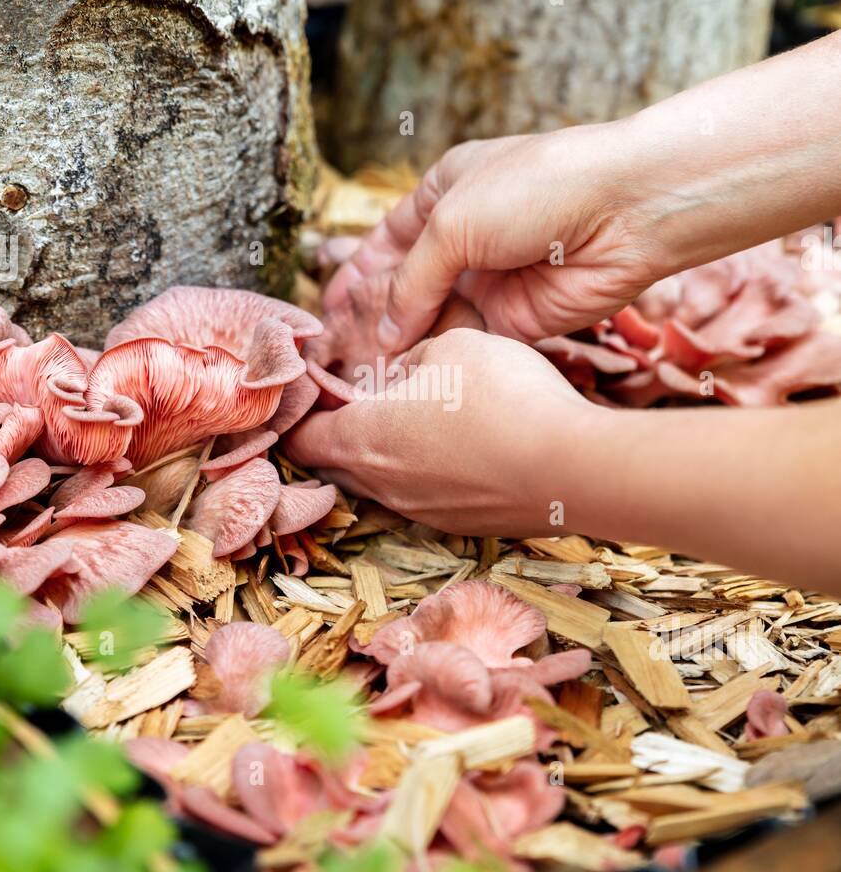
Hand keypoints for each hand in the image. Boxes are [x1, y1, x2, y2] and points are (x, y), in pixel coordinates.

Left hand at [283, 327, 596, 536]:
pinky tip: (458, 447)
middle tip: (352, 401)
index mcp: (361, 439)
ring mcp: (423, 513)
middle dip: (334, 436)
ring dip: (384, 456)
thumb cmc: (503, 395)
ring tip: (410, 421)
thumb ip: (416, 354)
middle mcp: (382, 486)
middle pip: (334, 466)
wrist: (572, 467)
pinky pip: (424, 497)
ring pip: (381, 484)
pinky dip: (426, 474)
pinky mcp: (462, 526)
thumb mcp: (453, 345)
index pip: (299, 439)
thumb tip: (411, 372)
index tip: (309, 389)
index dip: (298, 412)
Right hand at [323, 124, 660, 353]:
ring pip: (435, 319)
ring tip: (364, 374)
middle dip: (376, 317)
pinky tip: (411, 379)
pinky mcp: (518, 320)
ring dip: (405, 344)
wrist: (625, 211)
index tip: (328, 311)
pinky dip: (443, 358)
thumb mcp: (451, 223)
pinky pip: (470, 343)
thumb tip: (383, 330)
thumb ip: (410, 281)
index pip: (389, 238)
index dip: (357, 273)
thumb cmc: (537, 189)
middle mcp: (467, 237)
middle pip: (408, 285)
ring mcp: (492, 280)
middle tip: (340, 354)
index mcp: (447, 190)